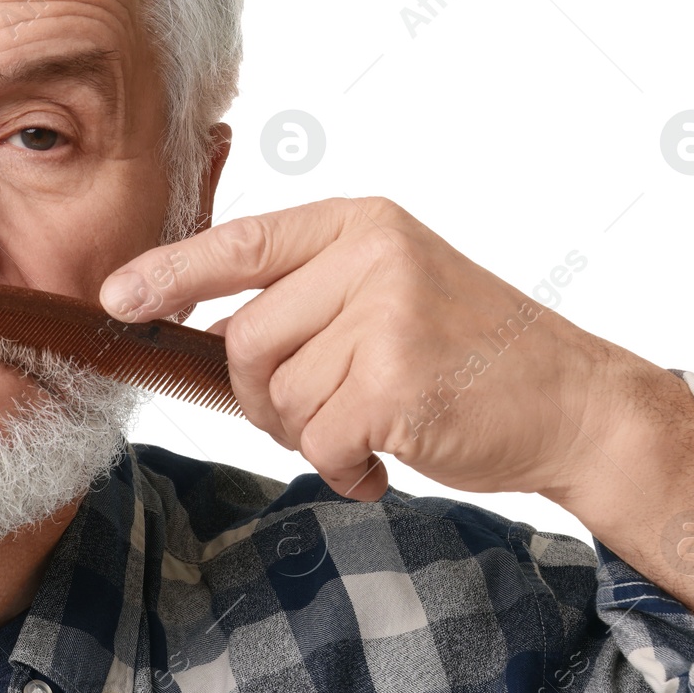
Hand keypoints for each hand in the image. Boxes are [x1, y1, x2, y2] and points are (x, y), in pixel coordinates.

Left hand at [99, 197, 635, 503]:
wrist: (576, 402)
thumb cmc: (472, 357)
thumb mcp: (391, 293)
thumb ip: (307, 300)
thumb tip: (208, 335)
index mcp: (361, 225)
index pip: (241, 242)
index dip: (170, 272)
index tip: (117, 297)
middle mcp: (371, 257)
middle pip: (245, 341)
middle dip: (266, 398)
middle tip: (328, 414)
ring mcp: (387, 314)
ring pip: (279, 399)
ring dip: (313, 435)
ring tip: (374, 428)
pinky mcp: (397, 381)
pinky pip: (318, 441)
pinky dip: (343, 467)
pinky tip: (387, 458)